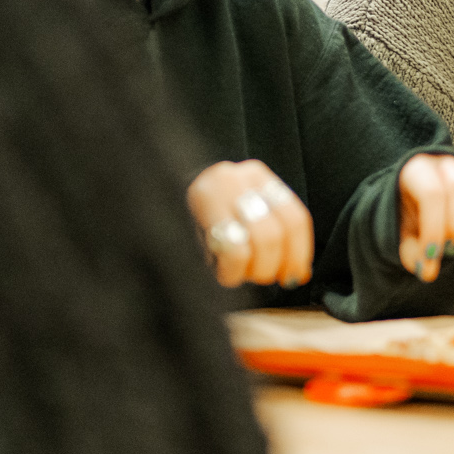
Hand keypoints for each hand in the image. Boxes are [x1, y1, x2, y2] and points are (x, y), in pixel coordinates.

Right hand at [189, 160, 313, 288]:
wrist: (152, 192)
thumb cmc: (205, 217)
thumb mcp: (242, 215)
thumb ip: (273, 235)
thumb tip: (299, 272)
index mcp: (257, 176)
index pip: (295, 217)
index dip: (300, 252)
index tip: (296, 274)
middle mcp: (237, 178)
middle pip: (277, 231)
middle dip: (276, 264)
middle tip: (268, 277)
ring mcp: (216, 191)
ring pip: (261, 239)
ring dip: (258, 269)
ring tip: (247, 274)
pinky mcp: (195, 214)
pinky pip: (233, 250)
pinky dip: (235, 272)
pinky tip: (227, 273)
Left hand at [398, 154, 453, 282]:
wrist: (418, 205)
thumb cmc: (407, 216)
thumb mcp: (398, 231)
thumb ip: (409, 249)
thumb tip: (426, 270)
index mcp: (418, 170)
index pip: (431, 193)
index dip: (433, 228)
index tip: (430, 256)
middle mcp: (446, 167)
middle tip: (447, 247)